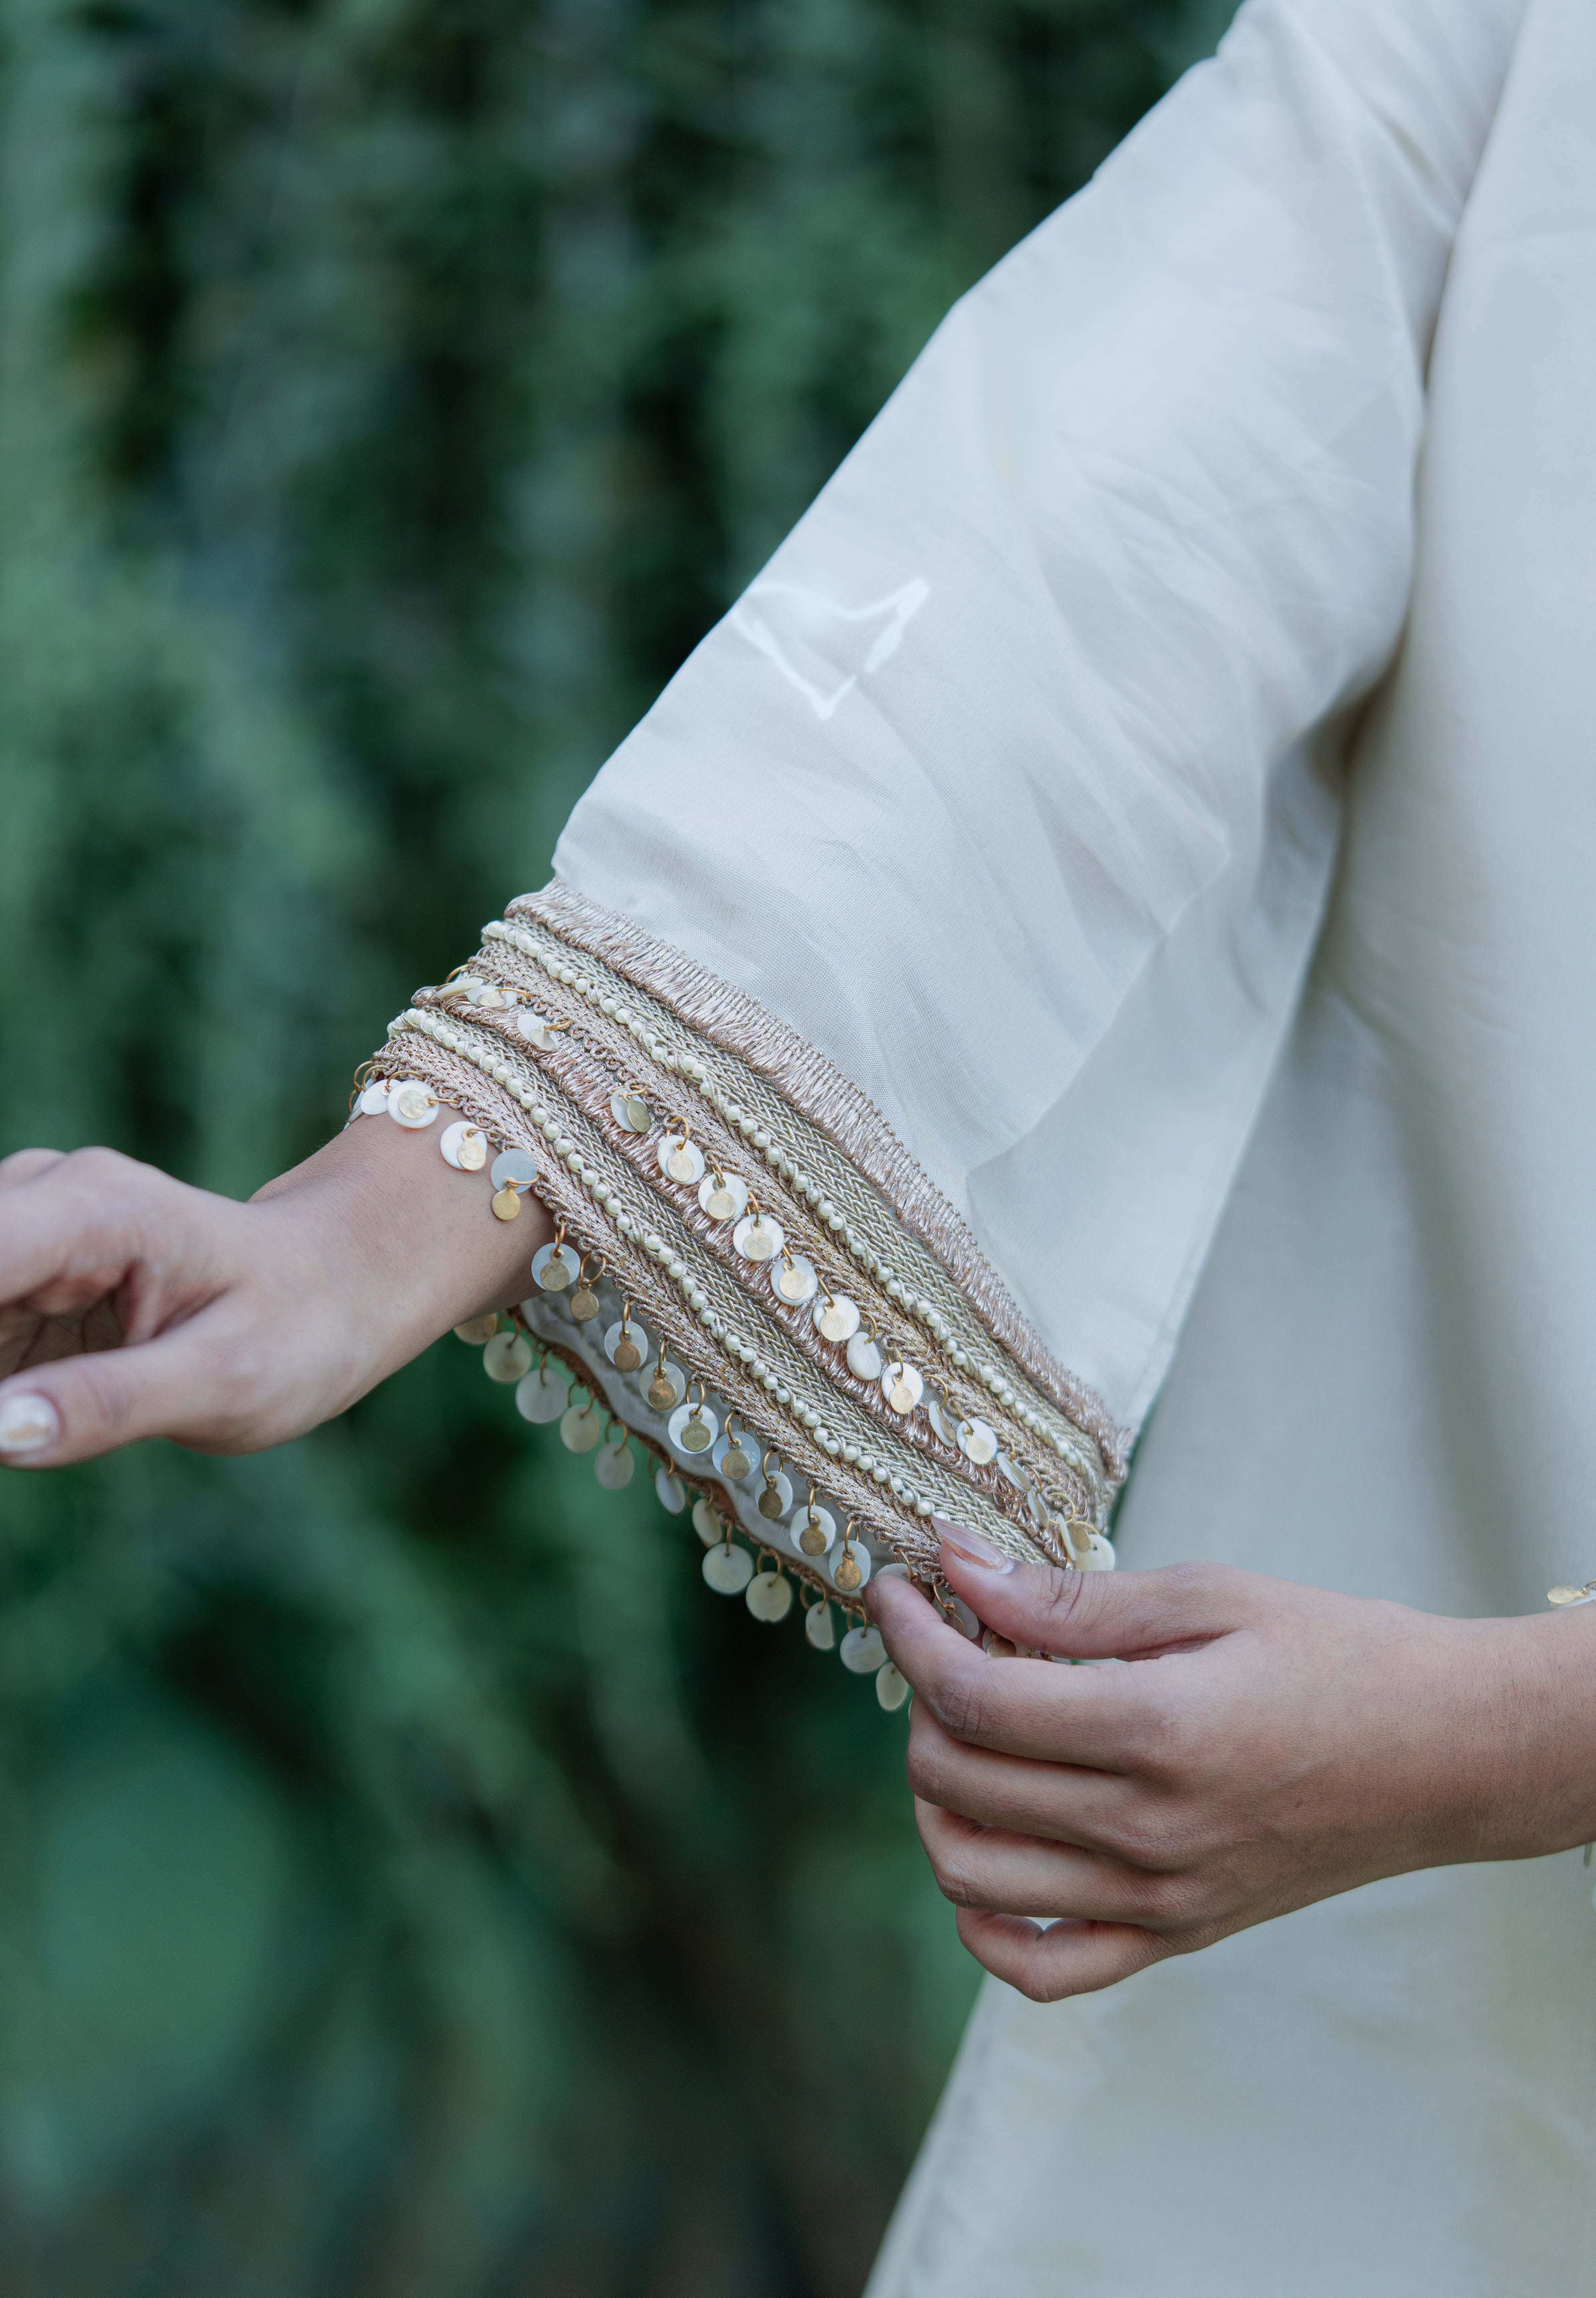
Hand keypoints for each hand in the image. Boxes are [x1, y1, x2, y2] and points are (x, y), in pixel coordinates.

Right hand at [0, 1115, 549, 1466]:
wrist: (339, 1281)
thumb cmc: (302, 1326)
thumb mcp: (227, 1380)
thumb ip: (110, 1404)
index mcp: (92, 1212)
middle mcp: (44, 1198)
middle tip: (15, 1431)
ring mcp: (23, 1228)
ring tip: (29, 1421)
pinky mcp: (16, 1269)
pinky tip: (25, 1408)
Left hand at [868, 1522, 1595, 2000]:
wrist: (1446, 1753)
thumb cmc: (1337, 1654)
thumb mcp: (1207, 1594)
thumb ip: (1070, 1597)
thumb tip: (956, 1567)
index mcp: (1158, 1731)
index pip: (975, 1697)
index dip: (912, 1634)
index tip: (897, 1588)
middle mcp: (1148, 1831)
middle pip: (958, 1780)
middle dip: (921, 1697)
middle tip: (951, 1642)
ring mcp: (1159, 1899)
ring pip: (972, 1874)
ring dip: (935, 1795)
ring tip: (965, 1729)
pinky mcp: (1175, 1937)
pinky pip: (1040, 1970)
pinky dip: (983, 1919)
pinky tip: (987, 1845)